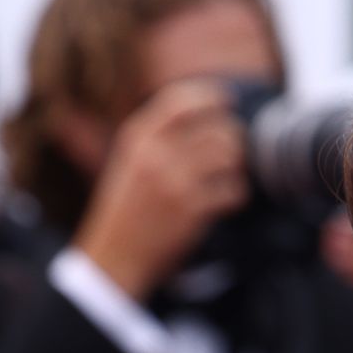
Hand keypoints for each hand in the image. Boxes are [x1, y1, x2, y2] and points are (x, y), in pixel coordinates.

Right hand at [74, 79, 248, 298]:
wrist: (116, 256)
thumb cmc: (128, 209)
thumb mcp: (131, 163)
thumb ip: (159, 138)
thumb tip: (205, 111)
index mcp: (138, 139)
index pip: (180, 101)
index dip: (210, 96)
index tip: (228, 99)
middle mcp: (155, 155)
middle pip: (216, 128)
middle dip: (233, 139)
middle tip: (232, 153)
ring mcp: (174, 181)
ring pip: (229, 156)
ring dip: (237, 168)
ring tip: (229, 178)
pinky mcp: (191, 209)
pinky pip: (233, 190)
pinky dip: (237, 195)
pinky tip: (227, 202)